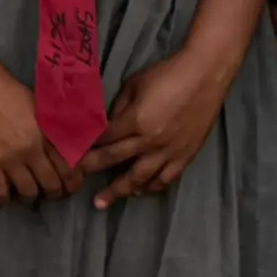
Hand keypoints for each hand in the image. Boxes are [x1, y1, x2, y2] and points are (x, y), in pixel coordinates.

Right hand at [0, 56, 76, 204]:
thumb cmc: (7, 89)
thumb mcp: (39, 104)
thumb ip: (55, 125)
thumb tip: (74, 139)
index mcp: (47, 133)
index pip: (70, 167)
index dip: (74, 182)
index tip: (71, 185)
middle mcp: (31, 149)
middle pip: (51, 184)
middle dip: (56, 193)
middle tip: (52, 193)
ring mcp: (8, 158)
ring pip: (28, 193)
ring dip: (31, 197)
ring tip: (28, 194)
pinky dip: (3, 200)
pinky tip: (4, 198)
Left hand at [82, 41, 233, 205]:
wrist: (205, 75)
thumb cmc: (167, 74)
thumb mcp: (134, 84)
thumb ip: (119, 108)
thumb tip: (106, 125)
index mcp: (134, 120)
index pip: (104, 139)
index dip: (86, 146)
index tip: (71, 153)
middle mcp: (149, 141)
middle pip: (114, 160)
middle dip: (91, 169)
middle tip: (74, 180)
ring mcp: (168, 151)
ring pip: (139, 178)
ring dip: (119, 190)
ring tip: (102, 201)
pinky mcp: (185, 156)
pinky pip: (166, 179)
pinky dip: (151, 187)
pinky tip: (140, 191)